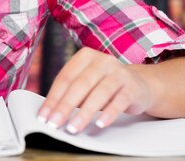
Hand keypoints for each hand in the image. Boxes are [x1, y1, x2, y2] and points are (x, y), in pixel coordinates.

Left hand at [37, 47, 155, 133]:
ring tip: (73, 127)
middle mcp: (102, 61)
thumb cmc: (104, 85)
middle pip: (79, 85)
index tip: (43, 116)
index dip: (53, 98)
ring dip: (84, 113)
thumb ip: (71, 92)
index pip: (64, 78)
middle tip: (54, 123)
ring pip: (98, 93)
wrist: (140, 84)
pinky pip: (119, 101)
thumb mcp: (87, 83)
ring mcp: (119, 72)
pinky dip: (109, 113)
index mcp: (85, 57)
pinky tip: (100, 124)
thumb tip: (50, 112)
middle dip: (64, 106)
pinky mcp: (133, 86)